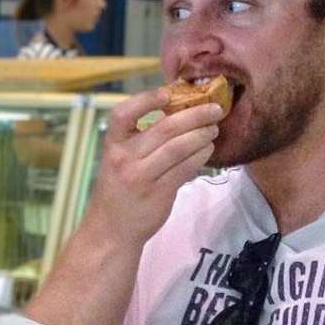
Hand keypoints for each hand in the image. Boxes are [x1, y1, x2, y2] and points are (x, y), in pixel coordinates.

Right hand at [82, 87, 221, 245]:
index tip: (167, 94)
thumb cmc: (117, 191)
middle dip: (195, 115)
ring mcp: (140, 176)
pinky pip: (185, 168)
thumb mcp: (118, 161)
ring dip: (202, 134)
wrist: (110, 230)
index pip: (123, 114)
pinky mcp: (158, 193)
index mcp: (112, 145)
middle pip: (165, 128)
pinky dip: (201, 155)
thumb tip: (178, 116)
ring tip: (214, 129)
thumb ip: (139, 141)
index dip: (145, 100)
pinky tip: (208, 150)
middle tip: (214, 109)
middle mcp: (124, 158)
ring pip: (179, 147)